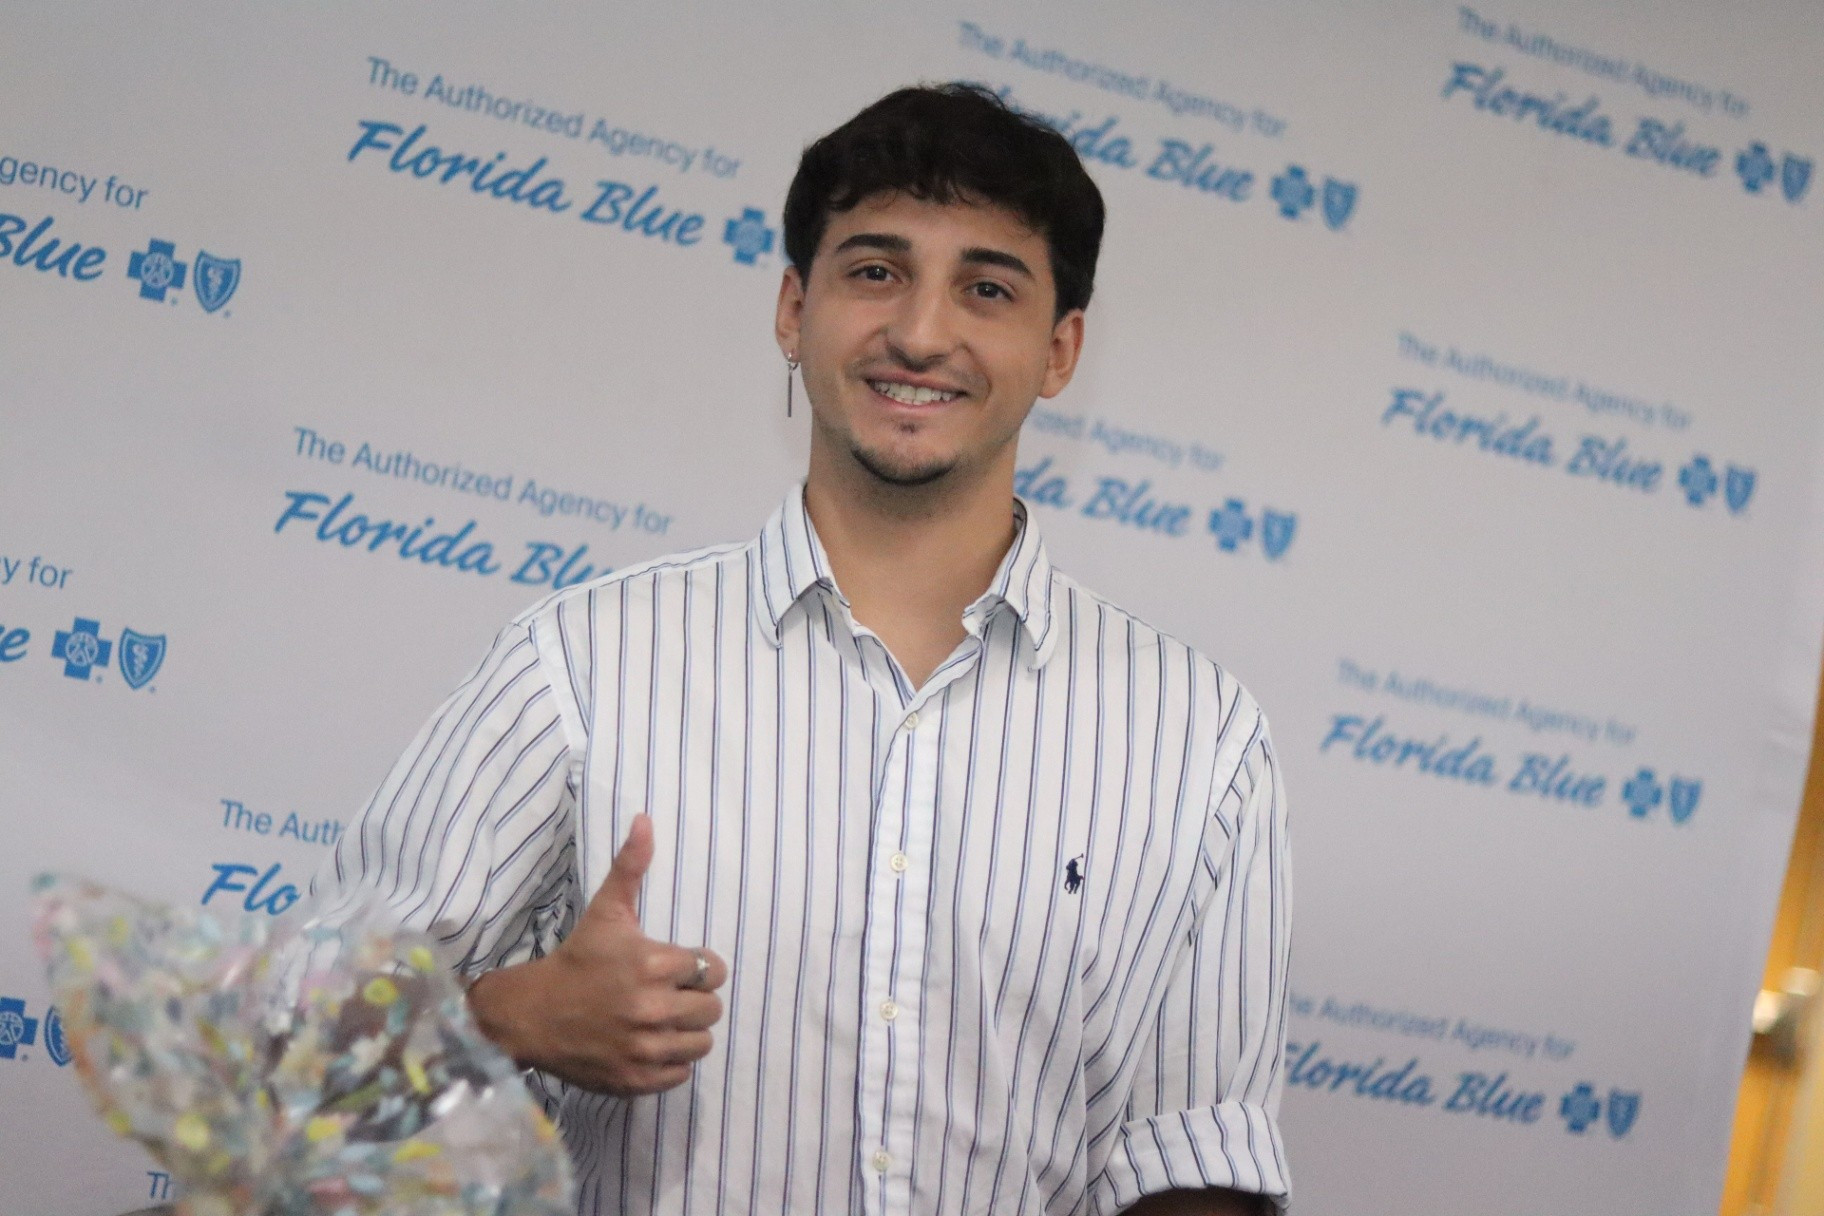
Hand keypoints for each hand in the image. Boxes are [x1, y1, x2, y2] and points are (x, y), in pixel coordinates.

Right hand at [468, 814, 727, 1094]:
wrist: (531, 1015)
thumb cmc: (576, 960)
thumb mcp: (605, 912)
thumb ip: (630, 866)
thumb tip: (646, 819)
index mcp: (652, 964)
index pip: (713, 969)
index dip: (701, 966)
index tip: (681, 967)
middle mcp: (652, 1009)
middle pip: (712, 1008)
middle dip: (696, 999)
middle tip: (671, 994)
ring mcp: (644, 1048)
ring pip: (702, 1043)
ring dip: (688, 1032)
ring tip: (665, 1020)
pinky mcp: (635, 1079)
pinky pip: (681, 1074)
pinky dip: (672, 1062)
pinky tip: (651, 1044)